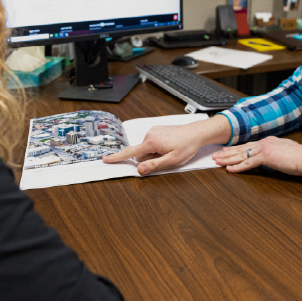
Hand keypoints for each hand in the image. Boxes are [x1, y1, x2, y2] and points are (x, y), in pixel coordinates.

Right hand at [103, 115, 230, 174]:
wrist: (195, 133)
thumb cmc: (186, 146)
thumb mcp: (172, 161)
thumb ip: (154, 165)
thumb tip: (139, 170)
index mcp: (151, 142)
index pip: (130, 152)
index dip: (117, 158)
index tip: (105, 159)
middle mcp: (149, 134)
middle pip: (140, 153)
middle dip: (149, 159)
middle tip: (165, 158)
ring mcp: (153, 131)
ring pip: (146, 149)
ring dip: (154, 153)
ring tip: (168, 151)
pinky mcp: (157, 130)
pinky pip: (151, 143)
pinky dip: (157, 147)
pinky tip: (168, 146)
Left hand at [212, 136, 301, 177]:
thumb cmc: (300, 158)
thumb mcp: (286, 152)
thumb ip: (277, 153)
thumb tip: (273, 157)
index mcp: (269, 141)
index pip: (249, 145)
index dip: (236, 148)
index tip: (226, 150)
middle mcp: (265, 143)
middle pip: (242, 148)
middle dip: (228, 153)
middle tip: (216, 155)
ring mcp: (264, 149)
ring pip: (242, 155)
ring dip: (228, 159)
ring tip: (217, 162)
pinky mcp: (266, 157)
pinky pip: (248, 162)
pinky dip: (238, 166)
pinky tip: (230, 169)